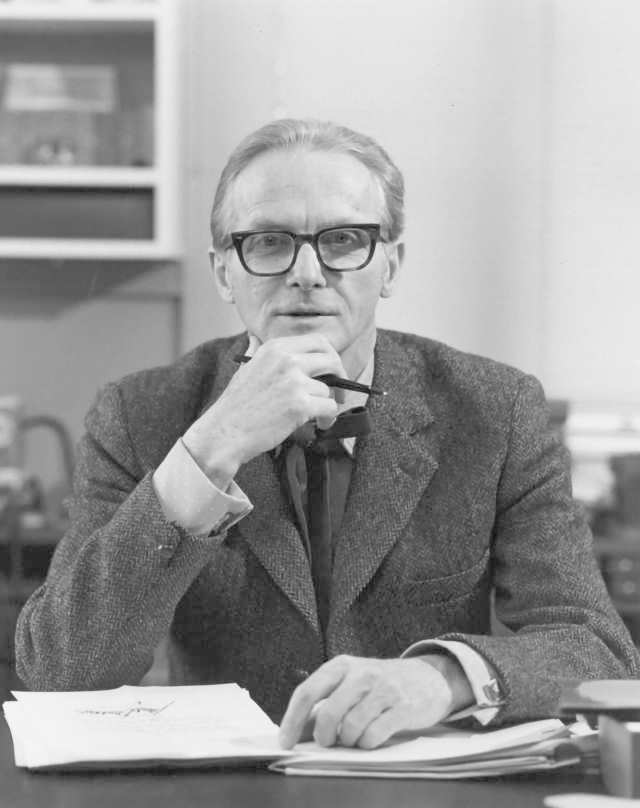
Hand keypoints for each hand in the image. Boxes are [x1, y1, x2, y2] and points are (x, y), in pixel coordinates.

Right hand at [183, 334, 345, 486]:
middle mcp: (286, 359)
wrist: (225, 432)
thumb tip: (263, 338)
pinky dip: (328, 418)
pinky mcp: (300, 405)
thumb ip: (261, 351)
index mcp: (276, 347)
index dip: (331, 356)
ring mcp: (294, 381)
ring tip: (317, 417)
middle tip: (338, 392)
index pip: (318, 341)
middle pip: (332, 360)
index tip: (332, 369)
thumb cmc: (237, 405)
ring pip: (329, 389)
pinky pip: (330, 408)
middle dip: (340, 376)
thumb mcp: (247, 367)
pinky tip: (319, 424)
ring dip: (328, 405)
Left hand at [279, 654, 473, 749]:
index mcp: (341, 665)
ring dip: (348, 742)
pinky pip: (373, 735)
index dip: (292, 719)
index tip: (285, 742)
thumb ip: (323, 704)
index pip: (308, 691)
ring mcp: (383, 689)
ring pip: (350, 728)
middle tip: (327, 743)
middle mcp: (361, 673)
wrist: (427, 677)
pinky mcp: (403, 706)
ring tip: (353, 737)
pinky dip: (367, 744)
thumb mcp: (349, 684)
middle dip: (323, 737)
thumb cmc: (378, 685)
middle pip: (327, 713)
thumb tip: (296, 733)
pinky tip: (370, 738)